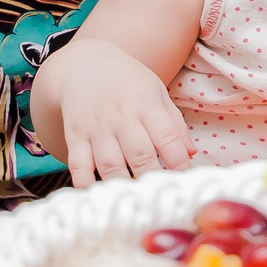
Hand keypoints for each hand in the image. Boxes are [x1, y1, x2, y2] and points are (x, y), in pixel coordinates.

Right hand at [47, 42, 193, 186]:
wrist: (82, 65)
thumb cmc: (127, 82)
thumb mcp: (156, 92)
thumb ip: (174, 124)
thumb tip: (191, 154)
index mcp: (146, 105)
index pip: (167, 138)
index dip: (179, 163)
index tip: (186, 181)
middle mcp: (121, 117)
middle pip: (141, 155)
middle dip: (154, 178)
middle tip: (162, 196)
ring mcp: (97, 128)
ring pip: (110, 164)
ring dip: (123, 185)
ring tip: (135, 201)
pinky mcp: (75, 136)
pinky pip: (78, 165)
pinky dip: (85, 184)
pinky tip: (97, 197)